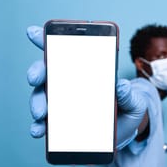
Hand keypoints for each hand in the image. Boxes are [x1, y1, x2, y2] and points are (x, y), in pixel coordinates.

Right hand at [26, 25, 145, 149]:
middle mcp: (68, 83)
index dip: (46, 39)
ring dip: (37, 102)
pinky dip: (39, 126)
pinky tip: (38, 130)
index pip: (63, 50)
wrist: (124, 134)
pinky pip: (44, 123)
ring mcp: (61, 102)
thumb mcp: (134, 101)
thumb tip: (122, 85)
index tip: (33, 32)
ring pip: (41, 96)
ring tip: (41, 113)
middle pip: (45, 72)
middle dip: (37, 72)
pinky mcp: (58, 124)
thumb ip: (129, 95)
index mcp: (85, 70)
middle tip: (35, 78)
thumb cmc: (127, 110)